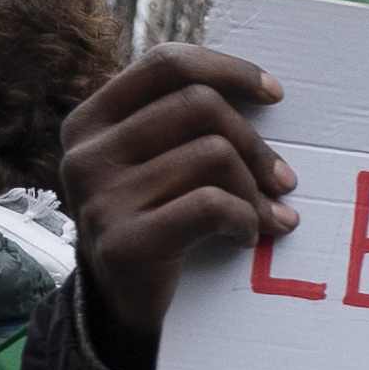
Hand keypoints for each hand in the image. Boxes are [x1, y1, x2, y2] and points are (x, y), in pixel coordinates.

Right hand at [60, 47, 295, 369]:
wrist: (123, 305)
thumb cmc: (156, 219)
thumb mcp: (152, 161)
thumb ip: (179, 122)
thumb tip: (264, 90)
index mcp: (90, 120)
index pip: (166, 64)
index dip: (229, 70)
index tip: (275, 95)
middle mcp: (86, 153)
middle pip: (199, 106)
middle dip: (255, 143)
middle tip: (282, 180)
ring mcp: (100, 198)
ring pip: (212, 154)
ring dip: (256, 189)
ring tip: (269, 215)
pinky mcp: (124, 242)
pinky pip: (211, 205)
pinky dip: (245, 219)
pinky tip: (248, 236)